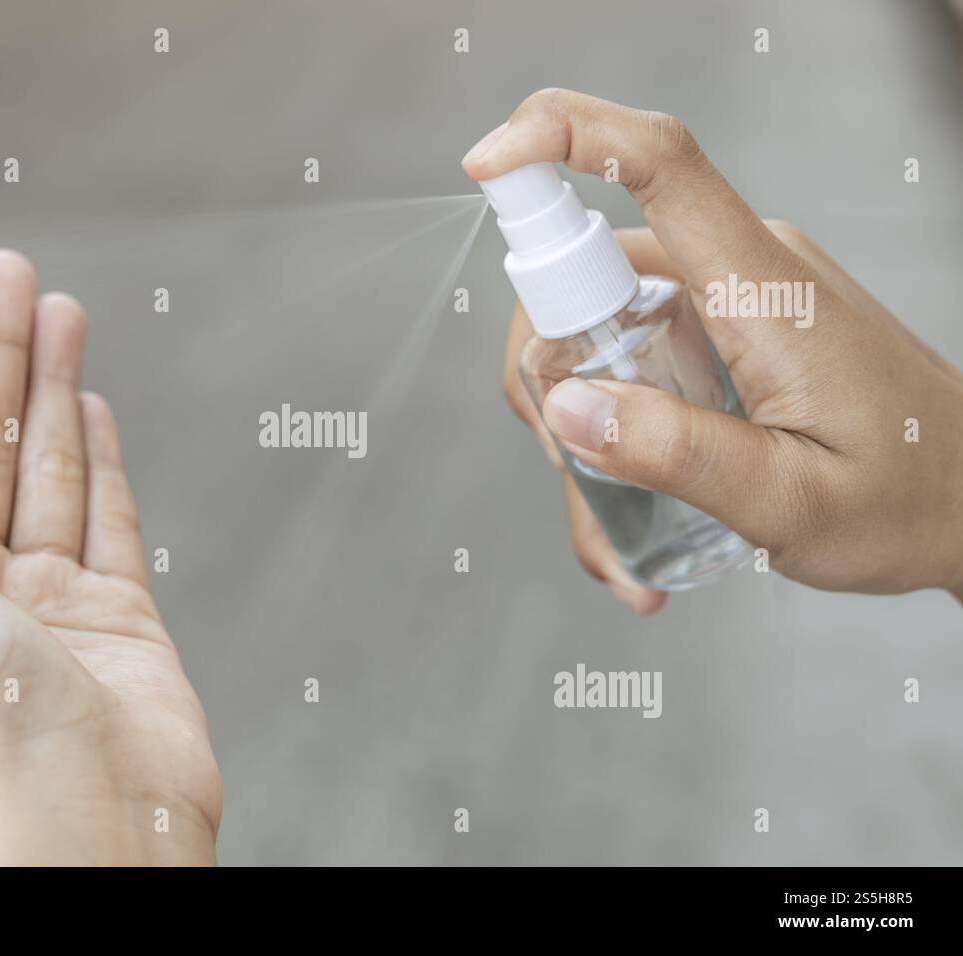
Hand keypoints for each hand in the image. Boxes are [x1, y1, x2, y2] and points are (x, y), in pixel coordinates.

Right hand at [464, 89, 962, 608]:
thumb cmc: (910, 502)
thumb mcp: (791, 504)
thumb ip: (678, 453)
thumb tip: (567, 405)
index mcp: (762, 286)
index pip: (657, 160)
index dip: (560, 135)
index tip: (484, 163)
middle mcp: (743, 268)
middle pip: (589, 269)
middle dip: (551, 373)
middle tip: (572, 476)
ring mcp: (734, 294)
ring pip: (603, 325)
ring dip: (586, 422)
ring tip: (616, 531)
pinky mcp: (731, 324)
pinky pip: (638, 349)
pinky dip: (619, 422)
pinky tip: (637, 507)